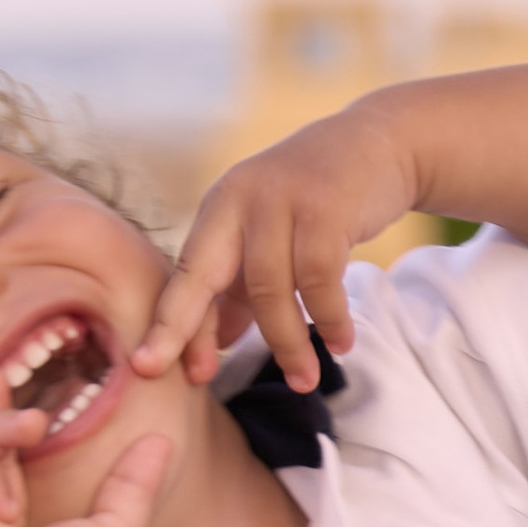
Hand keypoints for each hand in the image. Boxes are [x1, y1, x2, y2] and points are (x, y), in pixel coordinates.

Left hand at [135, 105, 422, 393]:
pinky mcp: (326, 206)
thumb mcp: (271, 239)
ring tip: (304, 380)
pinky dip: (330, 318)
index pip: (184, 273)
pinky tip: (341, 343)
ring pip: (270, 288)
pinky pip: (320, 278)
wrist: (380, 144)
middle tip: (197, 382)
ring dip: (288, 343)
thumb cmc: (320, 200)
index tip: (147, 368)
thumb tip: (213, 345)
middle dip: (193, 332)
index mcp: (219, 208)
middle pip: (207, 276)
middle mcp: (240, 198)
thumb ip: (241, 289)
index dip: (168, 324)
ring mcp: (281, 198)